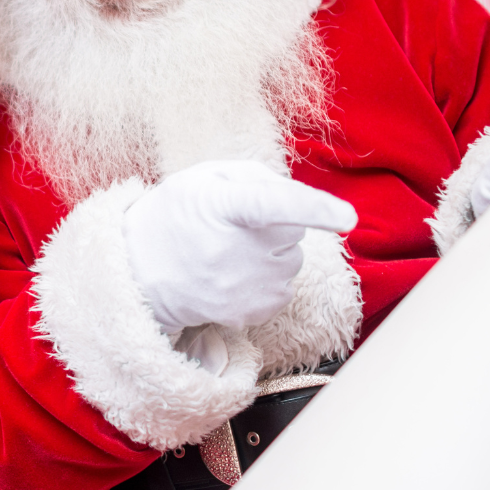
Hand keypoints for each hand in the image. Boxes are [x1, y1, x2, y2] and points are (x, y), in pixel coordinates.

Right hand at [124, 160, 356, 332]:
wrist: (142, 274)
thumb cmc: (178, 215)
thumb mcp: (204, 178)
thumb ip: (255, 177)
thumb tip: (298, 200)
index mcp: (222, 206)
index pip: (273, 205)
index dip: (313, 209)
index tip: (347, 217)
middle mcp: (235, 251)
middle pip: (293, 232)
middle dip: (277, 226)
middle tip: (234, 227)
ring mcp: (243, 287)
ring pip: (292, 261)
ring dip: (272, 254)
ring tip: (229, 252)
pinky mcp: (252, 313)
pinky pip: (285, 288)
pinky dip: (268, 279)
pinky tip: (234, 275)